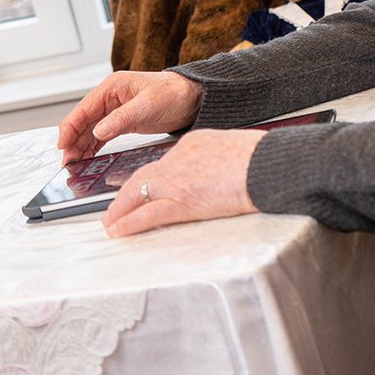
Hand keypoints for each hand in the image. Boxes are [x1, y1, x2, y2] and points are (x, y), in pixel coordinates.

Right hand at [56, 70, 202, 162]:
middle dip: (73, 141)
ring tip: (73, 164)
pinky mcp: (123, 121)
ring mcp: (116, 110)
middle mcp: (110, 97)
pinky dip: (93, 146)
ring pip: (91, 130)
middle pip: (84, 121)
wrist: (193, 97)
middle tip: (66, 162)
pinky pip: (102, 135)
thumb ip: (121, 118)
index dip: (70, 126)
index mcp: (112, 87)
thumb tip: (98, 131)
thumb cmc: (173, 93)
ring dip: (81, 146)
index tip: (62, 143)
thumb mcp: (146, 106)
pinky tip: (87, 158)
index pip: (84, 109)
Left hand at [102, 128, 264, 236]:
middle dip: (125, 194)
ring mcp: (177, 181)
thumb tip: (210, 173)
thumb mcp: (229, 146)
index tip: (144, 189)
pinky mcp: (182, 203)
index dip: (151, 179)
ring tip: (110, 223)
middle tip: (114, 207)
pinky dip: (129, 223)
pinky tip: (119, 231)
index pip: (164, 163)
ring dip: (120, 210)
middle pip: (142, 177)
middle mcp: (177, 159)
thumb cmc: (258, 157)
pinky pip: (148, 214)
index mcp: (191, 143)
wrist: (264, 164)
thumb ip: (212, 159)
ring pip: (137, 195)